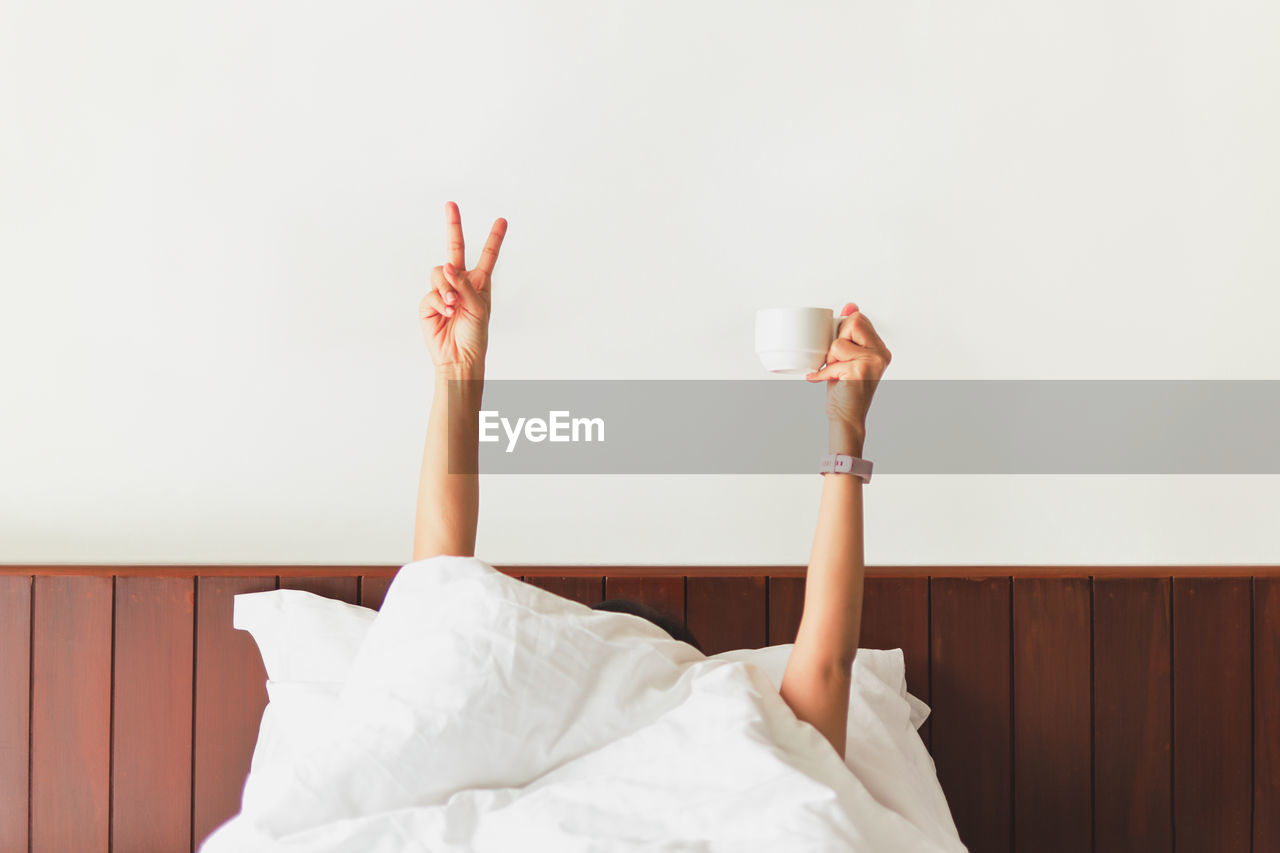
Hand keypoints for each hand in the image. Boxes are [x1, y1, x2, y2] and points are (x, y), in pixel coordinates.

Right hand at [419, 201, 506, 372]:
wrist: (459, 356)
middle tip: (451, 204)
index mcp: (479, 282)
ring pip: (439, 272)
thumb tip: (448, 266)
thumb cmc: (474, 334)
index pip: (488, 256)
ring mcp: (442, 291)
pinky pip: (430, 292)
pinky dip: (438, 302)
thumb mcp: (478, 307)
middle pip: (455, 248)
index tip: (502, 220)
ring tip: (453, 305)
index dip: (495, 238)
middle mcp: (460, 282)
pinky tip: (446, 313)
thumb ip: (465, 284)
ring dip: (446, 287)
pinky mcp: (428, 303)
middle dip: (453, 226)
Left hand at [805, 303, 891, 452]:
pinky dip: (824, 373)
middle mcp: (882, 353)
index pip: (858, 318)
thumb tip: (851, 305)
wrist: (846, 417)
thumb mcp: (845, 356)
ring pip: (838, 343)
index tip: (840, 351)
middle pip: (852, 323)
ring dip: (829, 360)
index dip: (842, 331)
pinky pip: (833, 360)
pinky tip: (824, 380)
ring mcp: (874, 361)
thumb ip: (849, 333)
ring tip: (836, 373)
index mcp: (880, 347)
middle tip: (837, 363)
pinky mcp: (862, 370)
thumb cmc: (844, 388)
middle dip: (836, 342)